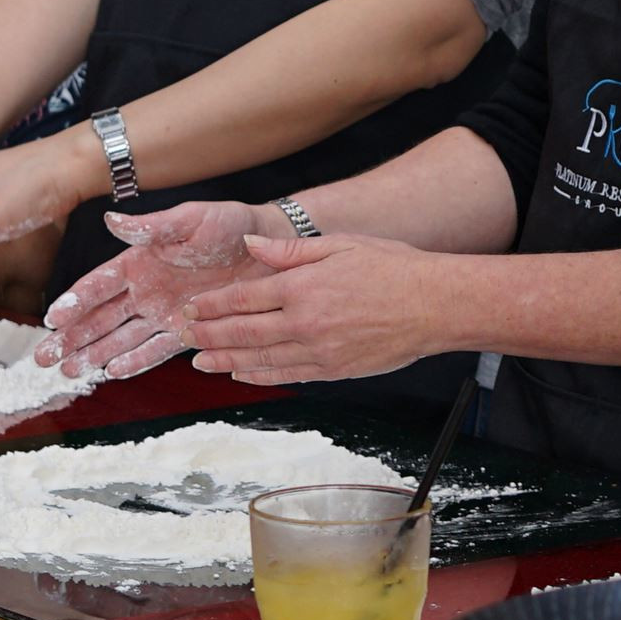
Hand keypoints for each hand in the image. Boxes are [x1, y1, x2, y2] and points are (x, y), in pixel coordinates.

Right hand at [37, 201, 266, 371]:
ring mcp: (163, 313)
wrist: (270, 249)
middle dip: (70, 338)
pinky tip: (112, 373)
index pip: (97, 285)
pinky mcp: (187, 331)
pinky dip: (135, 362)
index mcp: (139, 261)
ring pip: (120, 338)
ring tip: (69, 372)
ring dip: (94, 354)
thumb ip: (151, 227)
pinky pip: (155, 350)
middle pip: (99, 318)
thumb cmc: (229, 225)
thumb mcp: (190, 220)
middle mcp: (145, 290)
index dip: (74, 302)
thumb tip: (111, 220)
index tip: (52, 320)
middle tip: (43, 359)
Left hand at [178, 232, 451, 385]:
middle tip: (186, 336)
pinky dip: (260, 374)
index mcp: (304, 287)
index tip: (192, 307)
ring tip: (201, 361)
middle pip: (243, 331)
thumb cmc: (394, 269)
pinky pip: (287, 374)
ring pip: (259, 358)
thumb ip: (290, 252)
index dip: (213, 304)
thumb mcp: (340, 245)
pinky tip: (242, 372)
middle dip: (209, 334)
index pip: (244, 298)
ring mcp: (319, 350)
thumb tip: (251, 248)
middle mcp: (305, 322)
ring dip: (226, 359)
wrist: (434, 305)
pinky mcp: (334, 369)